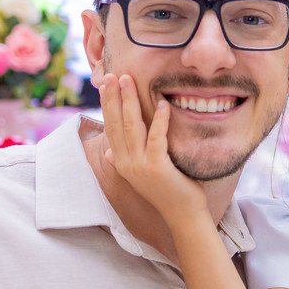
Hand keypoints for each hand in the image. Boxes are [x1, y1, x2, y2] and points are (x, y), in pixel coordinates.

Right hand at [100, 72, 207, 217]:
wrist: (182, 214)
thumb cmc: (168, 190)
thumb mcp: (142, 174)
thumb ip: (124, 160)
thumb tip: (109, 152)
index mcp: (121, 162)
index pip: (110, 128)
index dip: (107, 105)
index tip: (106, 84)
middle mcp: (126, 163)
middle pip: (116, 123)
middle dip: (113, 97)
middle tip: (112, 74)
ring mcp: (140, 166)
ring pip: (131, 127)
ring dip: (129, 102)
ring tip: (128, 80)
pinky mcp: (157, 167)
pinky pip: (157, 138)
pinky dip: (160, 120)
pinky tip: (163, 103)